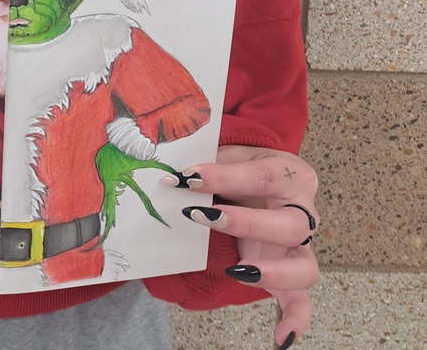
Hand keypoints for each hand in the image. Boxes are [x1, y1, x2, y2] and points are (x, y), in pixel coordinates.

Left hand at [175, 145, 318, 348]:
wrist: (267, 176)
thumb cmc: (245, 165)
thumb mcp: (232, 153)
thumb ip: (213, 164)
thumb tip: (181, 177)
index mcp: (289, 174)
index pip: (260, 176)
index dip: (223, 176)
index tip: (189, 177)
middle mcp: (303, 211)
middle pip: (289, 225)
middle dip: (246, 223)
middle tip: (206, 217)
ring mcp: (301, 246)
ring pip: (304, 267)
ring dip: (272, 274)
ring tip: (238, 272)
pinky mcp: (292, 269)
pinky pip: (303, 300)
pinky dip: (294, 320)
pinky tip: (280, 339)